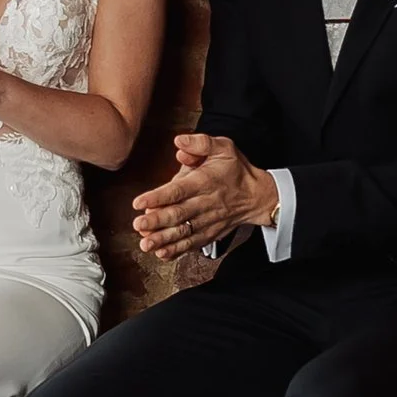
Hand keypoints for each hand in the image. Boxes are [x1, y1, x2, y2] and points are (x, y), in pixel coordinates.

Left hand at [132, 133, 278, 259]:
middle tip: (138, 225)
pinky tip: (162, 253)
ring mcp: (208, 221)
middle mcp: (205, 203)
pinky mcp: (210, 233)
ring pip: (183, 232)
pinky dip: (177, 250)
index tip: (139, 202)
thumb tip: (179, 142)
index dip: (158, 197)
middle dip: (156, 221)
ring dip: (163, 239)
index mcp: (205, 181)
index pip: (179, 190)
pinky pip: (193, 243)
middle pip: (178, 214)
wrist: (258, 196)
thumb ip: (200, 143)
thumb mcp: (224, 147)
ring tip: (145, 244)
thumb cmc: (236, 170)